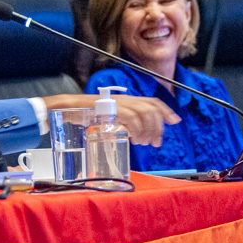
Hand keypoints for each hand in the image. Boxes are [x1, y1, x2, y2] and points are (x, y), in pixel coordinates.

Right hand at [42, 94, 179, 146]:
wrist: (68, 108)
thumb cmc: (86, 114)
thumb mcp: (110, 117)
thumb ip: (125, 122)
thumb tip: (138, 133)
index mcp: (127, 100)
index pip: (152, 102)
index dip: (166, 110)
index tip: (175, 121)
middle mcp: (125, 99)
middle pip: (151, 109)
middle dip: (158, 127)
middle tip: (156, 142)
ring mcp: (118, 104)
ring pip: (143, 114)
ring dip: (147, 131)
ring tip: (144, 143)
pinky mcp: (111, 110)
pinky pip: (130, 119)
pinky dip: (136, 130)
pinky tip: (134, 139)